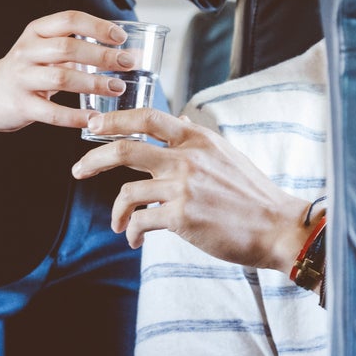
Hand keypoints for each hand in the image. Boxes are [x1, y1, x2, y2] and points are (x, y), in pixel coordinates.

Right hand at [0, 11, 135, 142]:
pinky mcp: (21, 106)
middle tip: (127, 63)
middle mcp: (27, 51)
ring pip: (62, 77)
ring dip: (94, 83)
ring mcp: (22, 78)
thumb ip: (74, 48)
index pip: (69, 19)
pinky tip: (94, 119)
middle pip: (68, 47)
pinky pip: (52, 112)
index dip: (97, 26)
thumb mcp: (41, 50)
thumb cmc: (23, 71)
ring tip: (118, 88)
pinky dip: (75, 116)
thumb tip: (122, 52)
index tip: (121, 37)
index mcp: (36, 32)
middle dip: (102, 55)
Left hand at [71, 108, 315, 271]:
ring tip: (117, 223)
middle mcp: (187, 157)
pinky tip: (135, 239)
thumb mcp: (226, 153)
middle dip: (92, 159)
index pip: (148, 116)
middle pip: (124, 149)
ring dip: (115, 211)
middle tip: (77, 170)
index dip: (115, 119)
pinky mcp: (181, 217)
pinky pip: (140, 222)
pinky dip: (131, 232)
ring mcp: (183, 187)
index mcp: (197, 138)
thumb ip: (197, 139)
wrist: (278, 227)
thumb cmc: (252, 194)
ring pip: (126, 192)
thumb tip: (179, 119)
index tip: (94, 125)